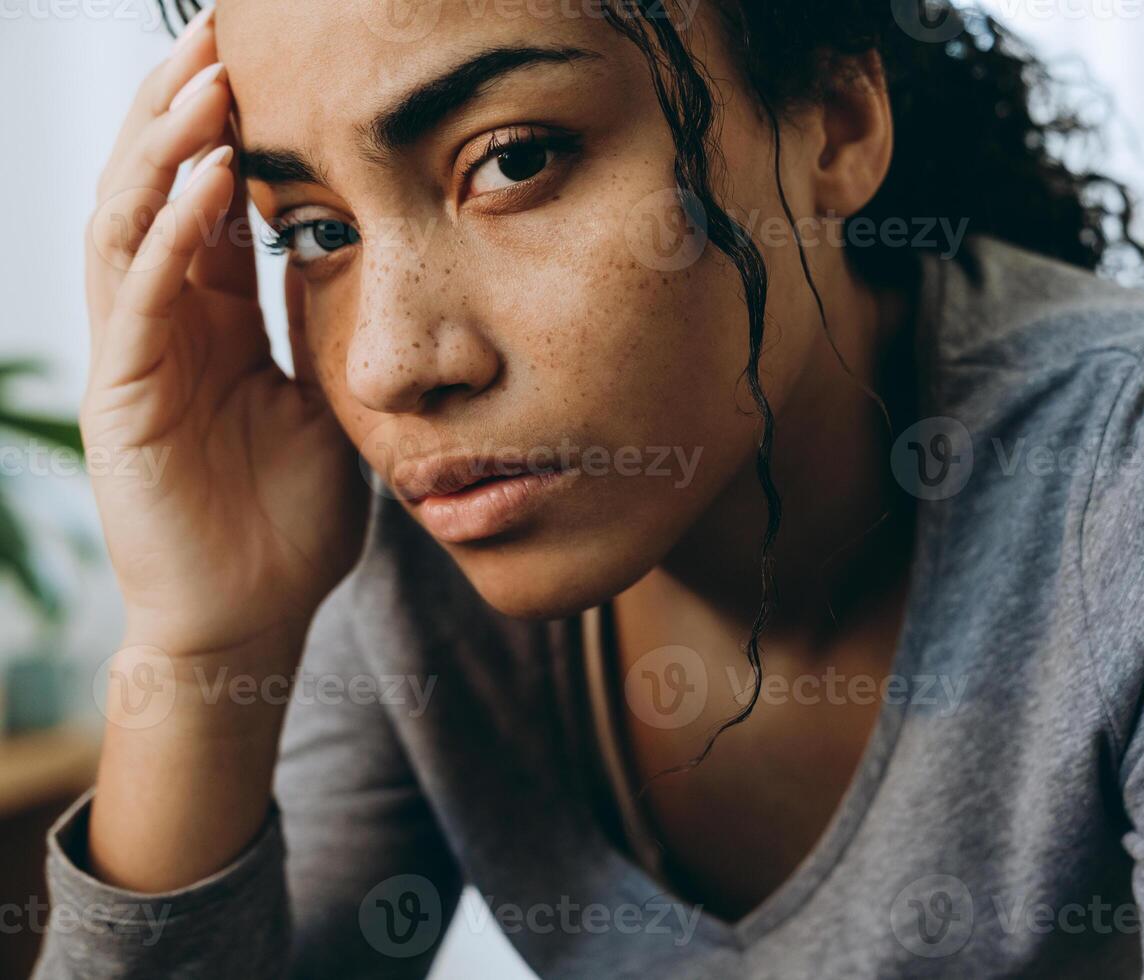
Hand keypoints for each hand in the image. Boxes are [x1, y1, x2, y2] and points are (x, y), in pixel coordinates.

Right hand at [82, 14, 366, 666]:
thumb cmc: (289, 517)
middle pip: (158, 188)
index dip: (229, 128)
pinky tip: (210, 181)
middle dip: (183, 107)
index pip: (210, 201)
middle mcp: (165, 321)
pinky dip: (172, 233)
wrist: (254, 613)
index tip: (270, 61)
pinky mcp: (123, 397)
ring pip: (132, 222)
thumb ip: (318, 326)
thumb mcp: (322, 400)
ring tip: (207, 79)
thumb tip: (346, 252)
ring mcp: (136, 354)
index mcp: (212, 318)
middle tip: (221, 29)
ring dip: (166, 147)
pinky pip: (141, 297)